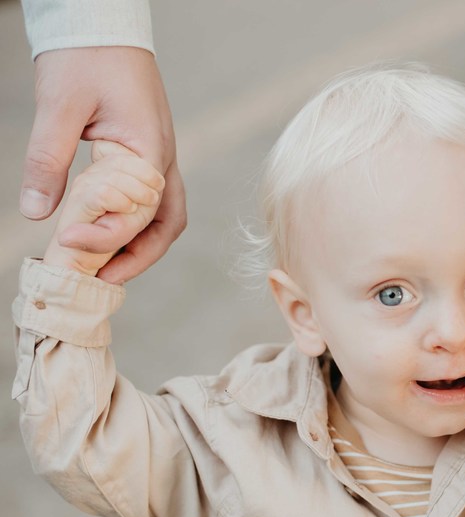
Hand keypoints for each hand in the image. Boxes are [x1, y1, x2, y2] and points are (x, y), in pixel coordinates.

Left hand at [22, 46, 184, 283]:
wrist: (102, 26)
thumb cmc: (86, 59)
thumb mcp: (59, 107)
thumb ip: (47, 160)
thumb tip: (36, 213)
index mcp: (151, 152)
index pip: (139, 211)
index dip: (107, 236)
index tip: (67, 247)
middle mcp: (164, 161)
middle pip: (165, 225)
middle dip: (136, 257)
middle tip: (99, 279)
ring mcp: (159, 160)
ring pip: (162, 218)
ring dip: (138, 246)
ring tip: (103, 268)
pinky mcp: (146, 156)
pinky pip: (150, 202)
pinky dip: (132, 226)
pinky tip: (104, 234)